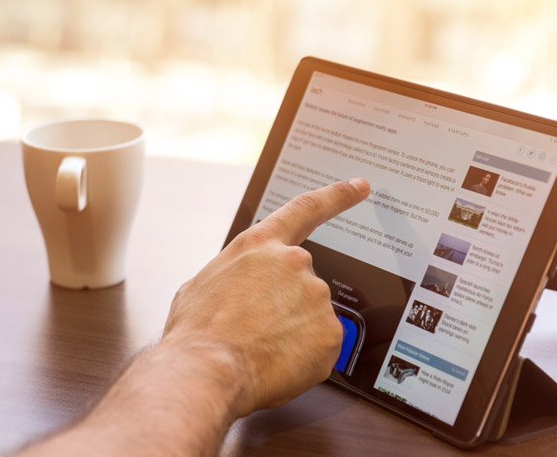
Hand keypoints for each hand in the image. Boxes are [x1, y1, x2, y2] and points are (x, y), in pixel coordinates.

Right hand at [162, 178, 369, 417]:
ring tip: (259, 348)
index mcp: (259, 245)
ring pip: (312, 317)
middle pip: (301, 284)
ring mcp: (316, 296)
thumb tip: (239, 290)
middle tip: (256, 331)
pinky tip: (276, 362)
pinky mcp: (331, 332)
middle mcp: (293, 263)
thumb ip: (235, 276)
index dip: (337, 196)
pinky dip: (303, 356)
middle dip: (285, 307)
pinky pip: (321, 346)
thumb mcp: (201, 285)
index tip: (360, 187)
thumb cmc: (197, 331)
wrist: (207, 369)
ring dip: (292, 332)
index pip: (306, 209)